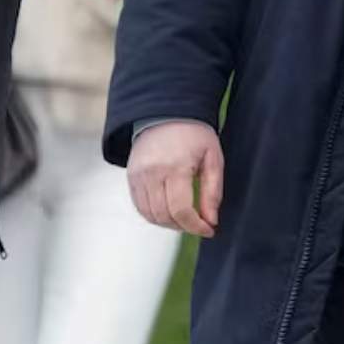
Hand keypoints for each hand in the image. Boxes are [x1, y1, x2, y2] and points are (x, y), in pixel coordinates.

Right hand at [126, 121, 222, 236]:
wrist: (165, 113)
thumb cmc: (194, 135)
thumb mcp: (213, 158)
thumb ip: (213, 191)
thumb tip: (211, 221)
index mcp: (175, 167)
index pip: (181, 211)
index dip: (196, 227)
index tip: (208, 230)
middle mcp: (152, 173)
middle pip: (165, 216)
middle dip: (184, 226)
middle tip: (199, 223)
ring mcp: (138, 175)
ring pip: (150, 215)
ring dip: (169, 223)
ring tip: (185, 217)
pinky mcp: (131, 177)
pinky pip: (140, 207)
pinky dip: (155, 215)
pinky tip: (170, 211)